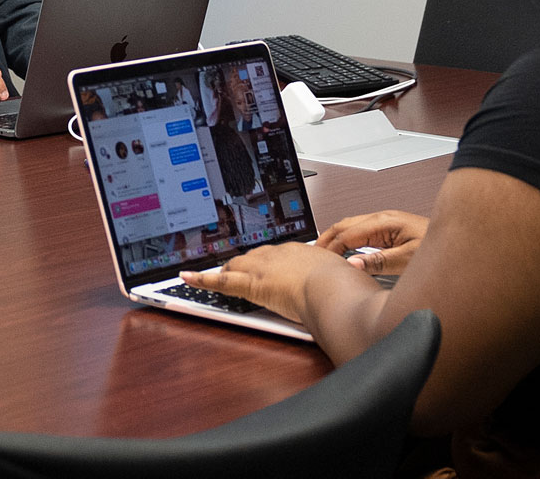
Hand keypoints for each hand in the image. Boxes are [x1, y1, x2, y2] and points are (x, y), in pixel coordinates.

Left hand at [179, 242, 353, 323]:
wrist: (335, 289)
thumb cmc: (345, 286)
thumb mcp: (347, 279)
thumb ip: (342, 283)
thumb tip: (352, 289)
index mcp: (301, 250)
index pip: (276, 254)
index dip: (268, 262)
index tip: (267, 268)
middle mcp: (279, 254)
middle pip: (254, 257)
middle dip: (245, 265)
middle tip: (239, 272)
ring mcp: (263, 267)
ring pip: (237, 265)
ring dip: (227, 271)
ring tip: (215, 276)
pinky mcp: (252, 284)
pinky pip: (221, 281)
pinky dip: (201, 279)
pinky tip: (186, 278)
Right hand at [319, 210, 429, 274]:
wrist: (460, 239)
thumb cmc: (438, 246)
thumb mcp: (408, 259)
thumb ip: (378, 262)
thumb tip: (352, 265)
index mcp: (384, 222)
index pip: (346, 234)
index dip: (330, 249)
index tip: (320, 262)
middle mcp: (383, 219)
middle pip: (343, 226)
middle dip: (326, 240)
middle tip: (312, 256)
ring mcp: (385, 223)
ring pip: (350, 227)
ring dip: (335, 239)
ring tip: (323, 255)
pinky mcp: (389, 230)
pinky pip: (360, 232)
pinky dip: (346, 241)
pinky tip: (344, 252)